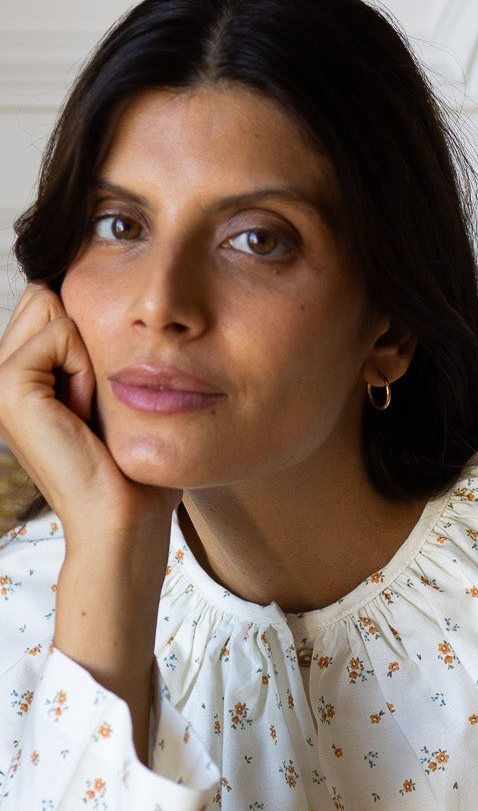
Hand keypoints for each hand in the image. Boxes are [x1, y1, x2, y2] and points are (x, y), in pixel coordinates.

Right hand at [0, 283, 178, 541]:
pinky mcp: (8, 387)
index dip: (89, 333)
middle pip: (46, 295)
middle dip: (84, 336)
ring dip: (87, 352)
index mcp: (20, 375)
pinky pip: (60, 335)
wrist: (123, 519)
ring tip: (88, 408)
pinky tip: (84, 411)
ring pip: (51, 306)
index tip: (98, 394)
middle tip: (93, 400)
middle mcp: (0, 375)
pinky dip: (86, 368)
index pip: (49, 299)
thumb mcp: (111, 395)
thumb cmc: (132, 465)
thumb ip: (94, 349)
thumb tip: (106, 292)